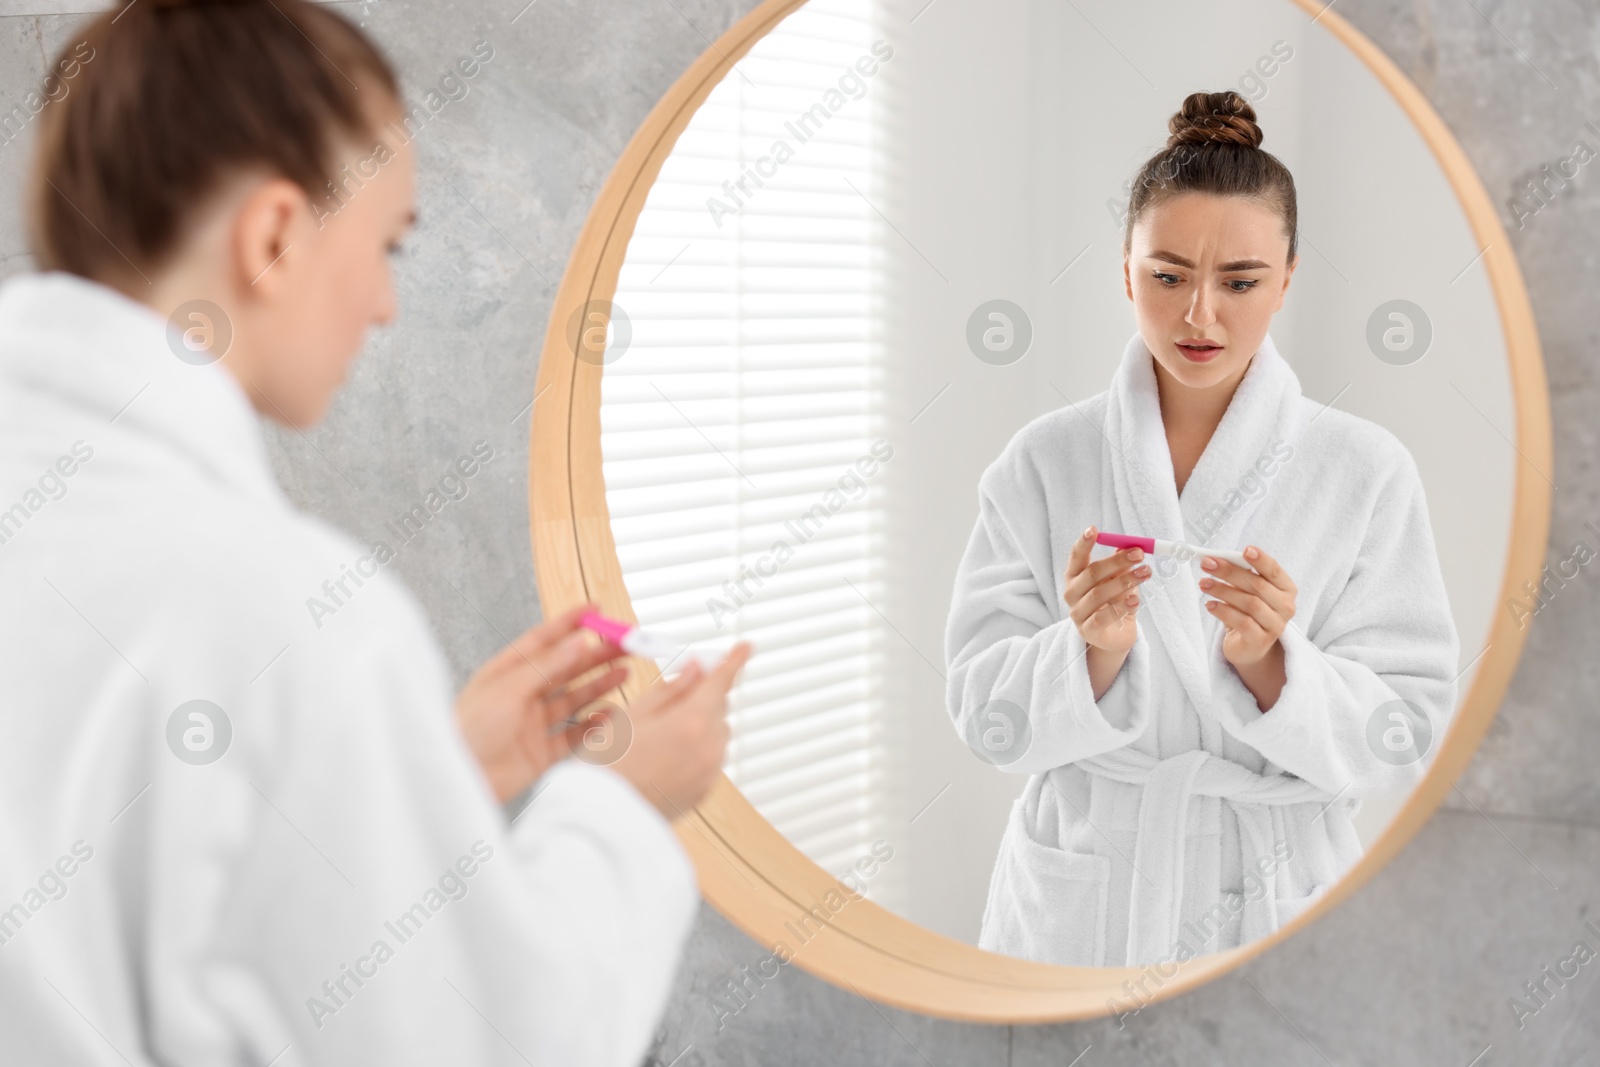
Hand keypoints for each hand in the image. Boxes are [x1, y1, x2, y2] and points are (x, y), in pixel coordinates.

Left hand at [454, 602, 629, 803]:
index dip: (570, 623)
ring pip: (573, 699)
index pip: (543, 640)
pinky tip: (608, 713)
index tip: (596, 609)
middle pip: (565, 668)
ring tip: (623, 671)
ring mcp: (532, 724)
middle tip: (624, 644)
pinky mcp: (540, 753)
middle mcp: (521, 695)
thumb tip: (576, 642)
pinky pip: (573, 735)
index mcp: (507, 672)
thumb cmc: (467, 731)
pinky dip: (593, 724)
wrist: (459, 780)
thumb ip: (546, 666)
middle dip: (596, 654)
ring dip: (599, 684)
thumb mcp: (507, 690)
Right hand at [612, 642, 753, 819]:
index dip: (733, 661)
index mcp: (691, 723)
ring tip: (662, 728)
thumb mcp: (631, 716)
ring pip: (717, 733)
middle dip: (705, 693)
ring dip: (702, 722)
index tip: (745, 648)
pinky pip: (711, 758)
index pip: (721, 682)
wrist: (602, 819)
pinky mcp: (703, 792)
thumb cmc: (608, 765)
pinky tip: (666, 753)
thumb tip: (696, 670)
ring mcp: (708, 773)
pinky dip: (698, 747)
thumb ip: (670, 691)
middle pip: (719, 707)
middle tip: (680, 687)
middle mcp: (708, 748)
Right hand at [1064, 525, 1149, 653]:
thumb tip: (1130, 545)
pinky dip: (1121, 607)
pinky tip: (1136, 600)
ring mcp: (1078, 613)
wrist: (1112, 636)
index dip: (1084, 543)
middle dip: (1116, 561)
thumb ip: (1120, 565)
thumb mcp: (1117, 580)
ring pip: (1099, 594)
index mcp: (1075, 576)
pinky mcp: (1088, 630)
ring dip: (1125, 581)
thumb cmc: (1113, 602)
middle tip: (1139, 554)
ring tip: (1145, 573)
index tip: (1094, 529)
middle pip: (1091, 573)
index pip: (1076, 557)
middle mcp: (1072, 593)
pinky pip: (1104, 617)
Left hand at [1199, 546, 1297, 667]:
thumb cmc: (1247, 611)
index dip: (1261, 560)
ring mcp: (1275, 626)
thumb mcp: (1245, 590)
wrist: (1249, 645)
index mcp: (1286, 588)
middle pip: (1257, 585)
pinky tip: (1210, 605)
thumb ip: (1238, 574)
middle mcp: (1285, 606)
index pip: (1274, 571)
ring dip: (1223, 591)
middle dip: (1230, 572)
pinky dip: (1224, 611)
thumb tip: (1214, 559)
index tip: (1245, 550)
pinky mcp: (1261, 641)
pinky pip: (1242, 622)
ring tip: (1204, 584)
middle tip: (1207, 564)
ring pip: (1250, 603)